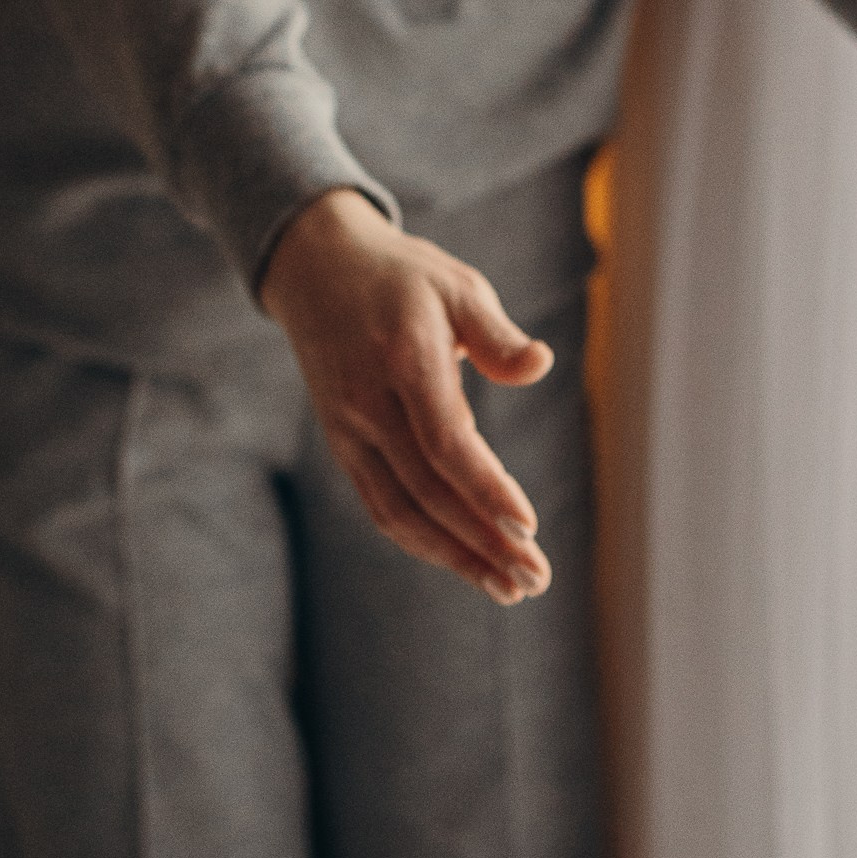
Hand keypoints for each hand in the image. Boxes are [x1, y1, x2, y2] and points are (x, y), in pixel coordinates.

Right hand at [260, 188, 555, 600]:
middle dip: (483, 542)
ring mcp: (349, 430)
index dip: (485, 488)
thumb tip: (540, 365)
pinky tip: (466, 561)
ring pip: (400, 512)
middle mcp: (367, 403)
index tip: (528, 526)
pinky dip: (424, 541)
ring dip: (456, 557)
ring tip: (509, 587)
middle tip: (536, 578)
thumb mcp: (456, 285)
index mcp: (401, 358)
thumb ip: (497, 334)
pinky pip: (382, 506)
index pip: (445, 440)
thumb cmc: (403, 277)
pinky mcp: (343, 446)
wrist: (316, 270)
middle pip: (427, 490)